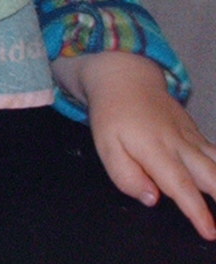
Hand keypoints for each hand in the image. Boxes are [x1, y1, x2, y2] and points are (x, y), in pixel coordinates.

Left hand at [55, 51, 215, 239]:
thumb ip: (126, 176)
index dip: (195, 209)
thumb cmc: (113, 117)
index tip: (209, 231)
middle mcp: (180, 144)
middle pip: (210, 174)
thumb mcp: (106, 147)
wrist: (126, 80)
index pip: (179, 184)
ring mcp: (192, 137)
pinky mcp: (198, 134)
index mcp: (154, 148)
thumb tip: (152, 199)